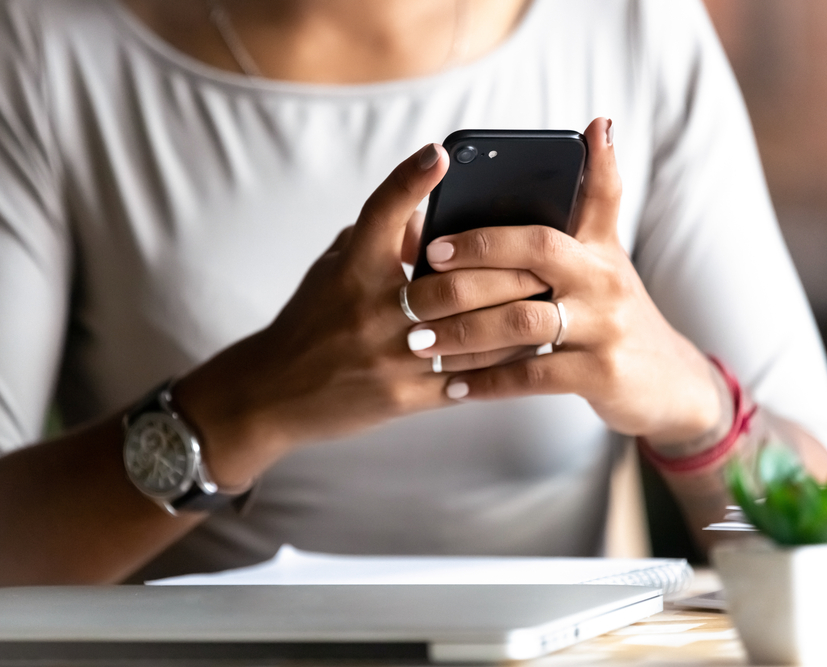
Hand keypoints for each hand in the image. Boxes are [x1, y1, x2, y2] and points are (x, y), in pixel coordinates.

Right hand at [175, 143, 546, 487]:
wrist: (272, 394)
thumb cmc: (310, 322)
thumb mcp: (335, 270)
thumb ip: (381, 239)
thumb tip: (434, 213)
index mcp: (351, 268)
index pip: (380, 212)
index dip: (410, 180)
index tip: (441, 153)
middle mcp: (370, 308)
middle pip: (454, 280)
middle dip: (509, 270)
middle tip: (549, 258)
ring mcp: (387, 355)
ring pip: (471, 333)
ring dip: (516, 318)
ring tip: (554, 304)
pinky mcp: (400, 397)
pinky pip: (465, 378)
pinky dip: (500, 365)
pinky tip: (529, 352)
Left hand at [403, 118, 724, 442]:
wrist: (668, 382)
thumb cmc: (615, 313)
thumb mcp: (607, 258)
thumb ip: (590, 204)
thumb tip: (596, 126)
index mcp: (599, 246)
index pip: (568, 198)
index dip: (528, 184)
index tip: (458, 209)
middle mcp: (605, 278)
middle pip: (537, 250)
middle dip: (474, 258)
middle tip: (421, 272)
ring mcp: (605, 326)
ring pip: (523, 320)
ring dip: (465, 330)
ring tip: (420, 339)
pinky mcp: (601, 373)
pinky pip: (532, 374)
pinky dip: (489, 381)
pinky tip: (453, 386)